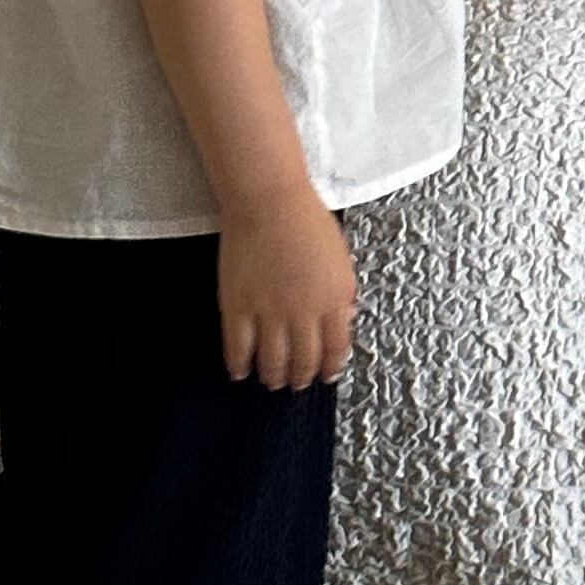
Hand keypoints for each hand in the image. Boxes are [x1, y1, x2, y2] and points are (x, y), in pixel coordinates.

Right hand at [219, 186, 356, 387]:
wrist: (269, 201)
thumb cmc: (306, 219)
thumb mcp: (340, 258)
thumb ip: (343, 292)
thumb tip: (346, 318)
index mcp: (334, 300)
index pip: (336, 349)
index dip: (331, 367)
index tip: (327, 375)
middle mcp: (304, 313)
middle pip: (304, 361)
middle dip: (302, 377)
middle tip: (298, 382)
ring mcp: (269, 313)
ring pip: (273, 362)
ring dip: (274, 376)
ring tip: (272, 380)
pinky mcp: (239, 308)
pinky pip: (239, 348)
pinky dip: (239, 365)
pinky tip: (241, 371)